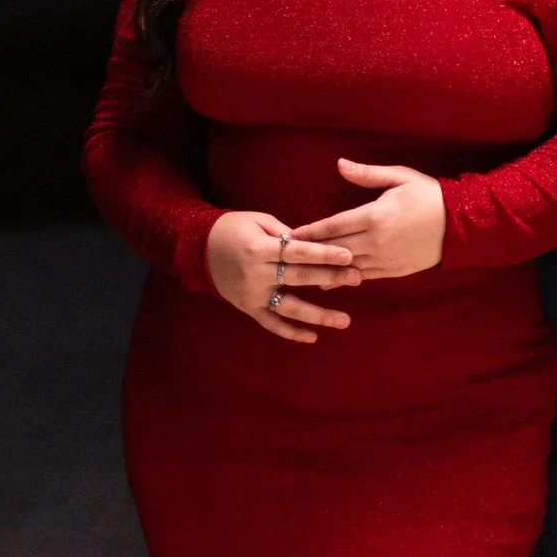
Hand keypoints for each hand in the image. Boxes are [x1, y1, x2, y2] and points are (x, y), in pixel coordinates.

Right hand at [205, 210, 360, 344]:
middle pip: (300, 278)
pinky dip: (291, 332)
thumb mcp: (258, 220)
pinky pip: (272, 324)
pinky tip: (313, 337)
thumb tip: (312, 244)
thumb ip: (284, 232)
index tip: (348, 255)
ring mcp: (253, 294)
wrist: (199, 248)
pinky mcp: (248, 308)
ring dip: (318, 315)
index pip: (298, 252)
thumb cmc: (232, 227)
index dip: (324, 254)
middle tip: (358, 278)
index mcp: (260, 248)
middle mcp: (257, 274)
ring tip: (344, 321)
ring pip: (290, 308)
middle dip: (331, 278)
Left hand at [289, 159, 445, 279]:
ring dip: (324, 268)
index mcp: (375, 215)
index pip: (334, 225)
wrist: (460, 224)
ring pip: (347, 266)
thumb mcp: (399, 177)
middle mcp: (376, 241)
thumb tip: (340, 164)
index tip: (290, 234)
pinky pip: (364, 276)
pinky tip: (331, 280)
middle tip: (287, 255)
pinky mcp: (394, 270)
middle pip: (335, 249)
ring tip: (302, 271)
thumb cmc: (428, 195)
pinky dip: (346, 277)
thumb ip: (367, 174)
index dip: (310, 231)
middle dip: (311, 252)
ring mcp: (385, 259)